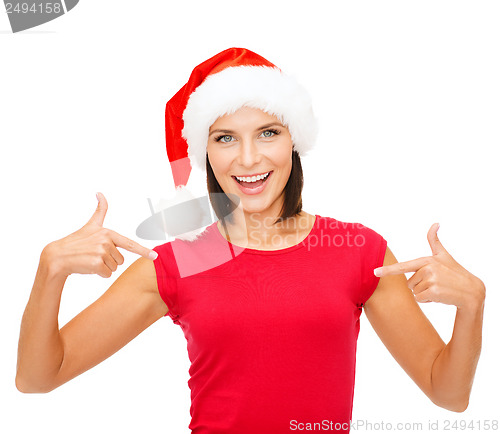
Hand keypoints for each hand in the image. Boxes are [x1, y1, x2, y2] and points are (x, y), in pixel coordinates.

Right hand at [43, 193, 157, 278]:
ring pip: (114, 267)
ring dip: (104, 267)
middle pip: (120, 260)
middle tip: (94, 255)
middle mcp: (106, 242)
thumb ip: (100, 211)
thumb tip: (100, 193)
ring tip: (90, 260)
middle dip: (109, 260)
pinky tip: (88, 266)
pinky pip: (107, 274)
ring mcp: (101, 253)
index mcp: (108, 233)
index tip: (155, 256)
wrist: (58, 256)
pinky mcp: (97, 264)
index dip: (144, 251)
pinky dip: (99, 274)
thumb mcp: (91, 225)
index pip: (130, 244)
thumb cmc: (76, 241)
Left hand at [374, 223, 484, 309]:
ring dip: (424, 293)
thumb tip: (435, 223)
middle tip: (436, 283)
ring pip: (414, 292)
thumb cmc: (454, 272)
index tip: (374, 272)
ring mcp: (431, 280)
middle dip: (420, 286)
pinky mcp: (434, 292)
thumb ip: (434, 241)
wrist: (471, 291)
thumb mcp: (443, 256)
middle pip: (409, 283)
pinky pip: (420, 299)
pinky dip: (428, 300)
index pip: (403, 266)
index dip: (387, 270)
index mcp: (426, 260)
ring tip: (439, 289)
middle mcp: (427, 269)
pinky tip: (440, 296)